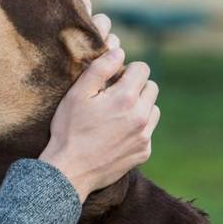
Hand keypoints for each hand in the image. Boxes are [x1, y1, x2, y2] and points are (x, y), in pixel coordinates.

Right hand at [39, 5, 160, 202]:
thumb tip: (119, 52)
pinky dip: (137, 128)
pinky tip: (116, 133)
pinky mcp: (144, 152)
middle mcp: (141, 116)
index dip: (126, 70)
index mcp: (125, 98)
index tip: (112, 79)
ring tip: (116, 114)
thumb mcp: (77, 94)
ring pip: (153, 109)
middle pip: (152, 87)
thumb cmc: (69, 130)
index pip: (142, 68)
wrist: (70, 171)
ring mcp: (144, 136)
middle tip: (113, 96)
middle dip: (136, 86)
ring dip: (140, 106)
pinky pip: (148, 131)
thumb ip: (100, 69)